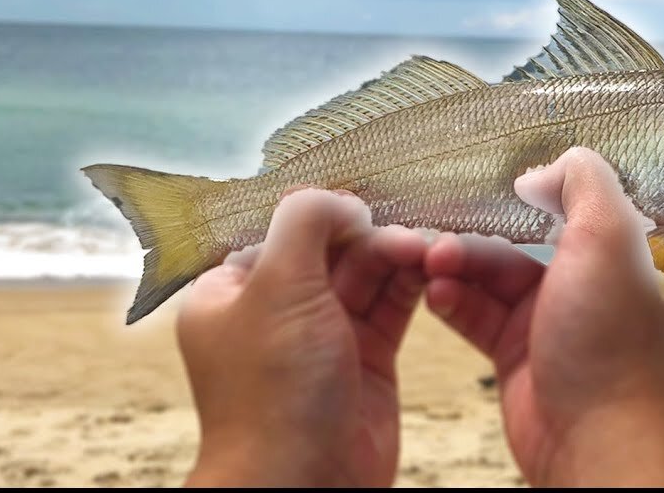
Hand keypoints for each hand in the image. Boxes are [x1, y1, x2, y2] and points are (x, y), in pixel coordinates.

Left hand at [176, 188, 426, 487]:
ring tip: (426, 247)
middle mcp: (276, 311)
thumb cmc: (274, 392)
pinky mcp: (365, 360)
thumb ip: (303, 224)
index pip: (281, 230)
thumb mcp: (278, 286)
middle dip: (367, 233)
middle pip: (329, 248)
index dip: (323, 213)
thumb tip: (337, 199)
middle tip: (406, 227)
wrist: (304, 485)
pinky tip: (431, 266)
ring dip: (394, 255)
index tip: (362, 200)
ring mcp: (322, 337)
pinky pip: (390, 307)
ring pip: (364, 275)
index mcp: (231, 292)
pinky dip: (410, 284)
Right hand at [425, 147, 663, 486]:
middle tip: (442, 221)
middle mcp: (595, 278)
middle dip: (482, 226)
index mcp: (631, 248)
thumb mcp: (610, 238)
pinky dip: (452, 298)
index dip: (544, 177)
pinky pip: (476, 310)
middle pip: (527, 230)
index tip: (498, 162)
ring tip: (431, 261)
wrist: (594, 439)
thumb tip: (547, 167)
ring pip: (494, 270)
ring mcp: (555, 315)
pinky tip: (434, 291)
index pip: (587, 192)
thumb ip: (584, 183)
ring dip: (458, 261)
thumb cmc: (614, 345)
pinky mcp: (519, 350)